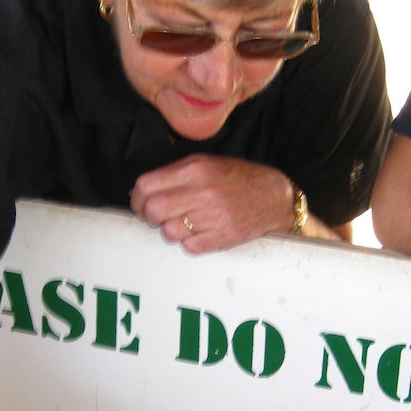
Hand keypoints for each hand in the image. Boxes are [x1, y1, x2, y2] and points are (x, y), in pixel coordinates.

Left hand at [130, 154, 292, 252]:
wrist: (273, 198)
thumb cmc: (237, 179)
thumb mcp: (206, 164)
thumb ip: (174, 174)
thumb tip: (141, 191)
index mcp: (195, 170)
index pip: (147, 185)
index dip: (136, 198)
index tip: (139, 203)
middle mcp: (202, 192)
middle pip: (153, 210)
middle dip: (149, 216)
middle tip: (157, 216)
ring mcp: (212, 217)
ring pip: (169, 232)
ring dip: (171, 230)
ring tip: (184, 223)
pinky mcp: (221, 238)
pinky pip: (189, 247)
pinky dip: (189, 242)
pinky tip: (199, 232)